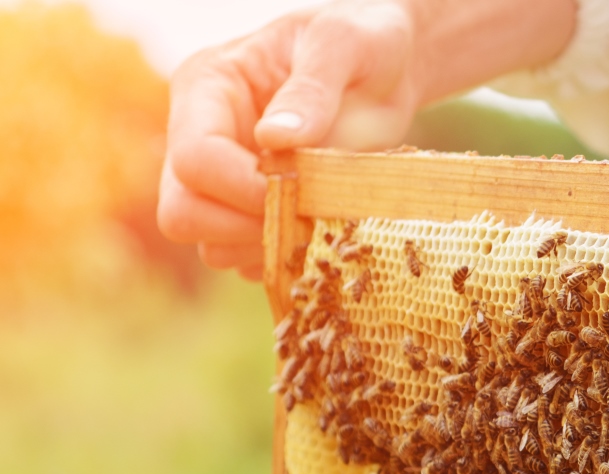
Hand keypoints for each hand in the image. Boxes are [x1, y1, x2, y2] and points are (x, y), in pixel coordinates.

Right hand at [156, 0, 575, 280]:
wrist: (389, 67)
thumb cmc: (363, 40)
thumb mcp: (343, 45)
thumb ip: (312, 89)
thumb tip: (275, 140)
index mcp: (207, 89)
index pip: (193, 160)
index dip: (243, 189)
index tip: (301, 190)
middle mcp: (201, 136)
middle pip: (183, 212)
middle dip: (243, 227)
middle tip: (306, 217)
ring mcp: (223, 179)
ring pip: (211, 246)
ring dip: (266, 248)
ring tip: (319, 221)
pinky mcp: (250, 210)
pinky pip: (246, 260)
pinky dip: (282, 261)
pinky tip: (320, 234)